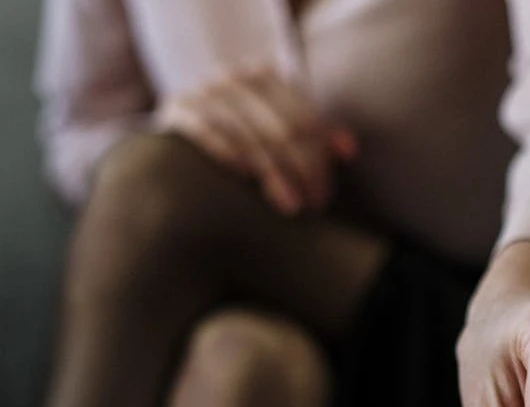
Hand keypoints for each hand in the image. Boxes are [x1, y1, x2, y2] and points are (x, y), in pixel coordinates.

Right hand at [155, 64, 356, 215]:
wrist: (179, 131)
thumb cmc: (240, 138)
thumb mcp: (278, 130)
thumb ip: (315, 138)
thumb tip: (349, 151)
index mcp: (264, 76)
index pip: (304, 120)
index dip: (319, 161)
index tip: (323, 197)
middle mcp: (233, 78)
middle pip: (281, 128)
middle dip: (302, 170)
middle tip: (312, 206)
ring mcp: (204, 91)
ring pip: (250, 134)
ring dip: (273, 173)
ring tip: (290, 206)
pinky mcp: (178, 109)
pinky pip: (208, 130)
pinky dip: (228, 152)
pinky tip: (246, 177)